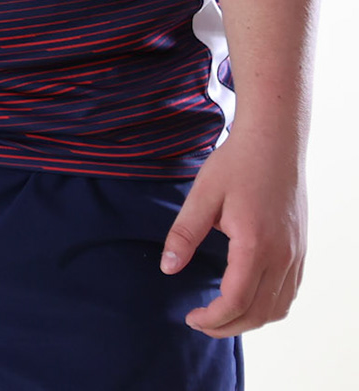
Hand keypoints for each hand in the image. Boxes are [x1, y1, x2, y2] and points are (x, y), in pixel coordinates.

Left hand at [161, 130, 306, 336]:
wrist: (275, 142)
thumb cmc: (237, 164)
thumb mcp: (202, 195)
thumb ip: (184, 234)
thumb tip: (167, 268)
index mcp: (255, 245)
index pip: (236, 301)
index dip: (213, 318)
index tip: (190, 317)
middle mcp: (282, 256)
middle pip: (259, 313)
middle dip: (228, 326)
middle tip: (200, 322)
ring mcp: (296, 254)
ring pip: (278, 307)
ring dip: (250, 320)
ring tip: (221, 315)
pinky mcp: (300, 249)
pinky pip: (289, 292)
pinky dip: (269, 306)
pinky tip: (247, 298)